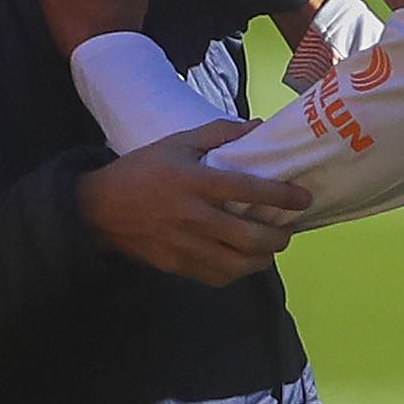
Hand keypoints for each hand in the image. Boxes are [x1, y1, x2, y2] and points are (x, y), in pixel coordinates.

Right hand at [76, 120, 312, 285]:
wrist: (99, 208)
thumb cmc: (143, 170)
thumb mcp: (178, 143)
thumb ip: (219, 133)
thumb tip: (258, 127)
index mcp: (195, 182)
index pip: (249, 191)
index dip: (282, 197)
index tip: (304, 199)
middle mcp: (194, 216)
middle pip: (250, 237)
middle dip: (278, 237)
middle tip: (287, 231)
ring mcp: (185, 245)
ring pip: (237, 264)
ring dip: (262, 259)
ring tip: (269, 248)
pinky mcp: (177, 265)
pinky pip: (217, 276)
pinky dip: (237, 271)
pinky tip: (243, 260)